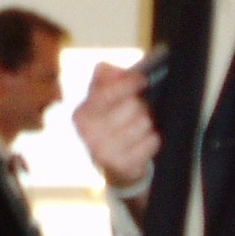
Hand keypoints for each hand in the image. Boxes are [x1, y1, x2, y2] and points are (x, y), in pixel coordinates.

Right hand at [74, 63, 159, 191]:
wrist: (113, 162)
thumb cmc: (111, 121)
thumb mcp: (103, 97)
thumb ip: (106, 77)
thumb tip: (110, 69)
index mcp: (81, 114)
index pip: (107, 92)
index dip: (128, 83)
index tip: (142, 80)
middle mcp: (87, 134)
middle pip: (131, 106)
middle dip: (141, 104)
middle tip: (141, 108)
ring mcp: (103, 153)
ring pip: (144, 122)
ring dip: (147, 122)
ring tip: (141, 126)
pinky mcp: (122, 166)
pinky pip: (152, 141)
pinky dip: (153, 139)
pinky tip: (143, 141)